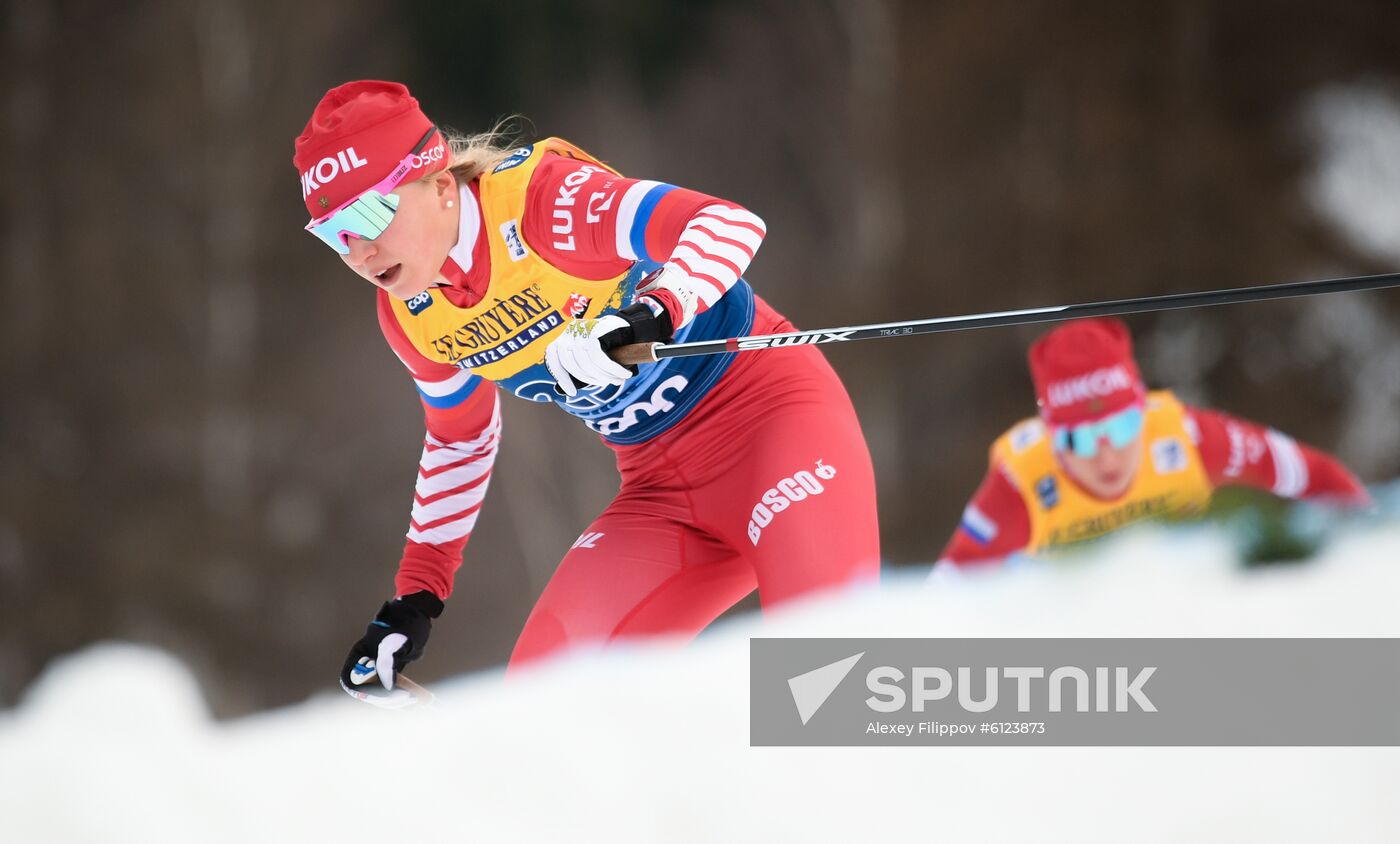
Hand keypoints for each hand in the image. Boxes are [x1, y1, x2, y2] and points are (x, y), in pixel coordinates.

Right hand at [339, 591, 442, 707]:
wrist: (418, 611)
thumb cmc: (405, 621)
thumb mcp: (396, 638)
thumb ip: (387, 661)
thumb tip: (387, 688)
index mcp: (361, 652)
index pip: (350, 679)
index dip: (366, 690)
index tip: (388, 692)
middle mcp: (366, 663)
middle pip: (365, 691)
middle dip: (383, 699)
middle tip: (405, 698)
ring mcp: (379, 669)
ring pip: (378, 694)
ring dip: (393, 701)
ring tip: (412, 699)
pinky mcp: (391, 672)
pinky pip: (390, 690)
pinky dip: (399, 697)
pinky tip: (411, 700)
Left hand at [544, 301, 671, 396]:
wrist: (630, 325)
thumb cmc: (610, 345)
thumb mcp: (591, 355)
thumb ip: (580, 367)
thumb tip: (566, 391)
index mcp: (564, 338)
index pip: (554, 359)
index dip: (562, 378)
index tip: (572, 392)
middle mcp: (570, 332)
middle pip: (572, 364)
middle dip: (592, 378)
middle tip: (610, 383)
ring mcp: (581, 330)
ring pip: (586, 363)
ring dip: (605, 376)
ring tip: (619, 380)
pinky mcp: (594, 331)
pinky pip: (599, 358)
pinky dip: (612, 369)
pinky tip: (622, 374)